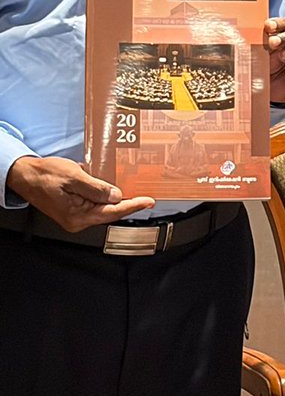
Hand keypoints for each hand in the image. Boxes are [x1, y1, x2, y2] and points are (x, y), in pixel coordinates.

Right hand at [5, 156, 154, 231]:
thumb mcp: (73, 177)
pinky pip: (95, 205)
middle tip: (147, 196)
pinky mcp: (74, 209)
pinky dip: (106, 198)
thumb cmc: (45, 175)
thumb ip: (96, 188)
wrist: (26, 175)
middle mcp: (77, 221)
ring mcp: (75, 216)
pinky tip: (116, 190)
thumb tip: (116, 196)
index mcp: (77, 216)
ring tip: (136, 191)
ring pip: (103, 209)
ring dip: (118, 200)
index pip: (112, 213)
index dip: (132, 206)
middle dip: (128, 204)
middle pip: (110, 213)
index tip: (148, 201)